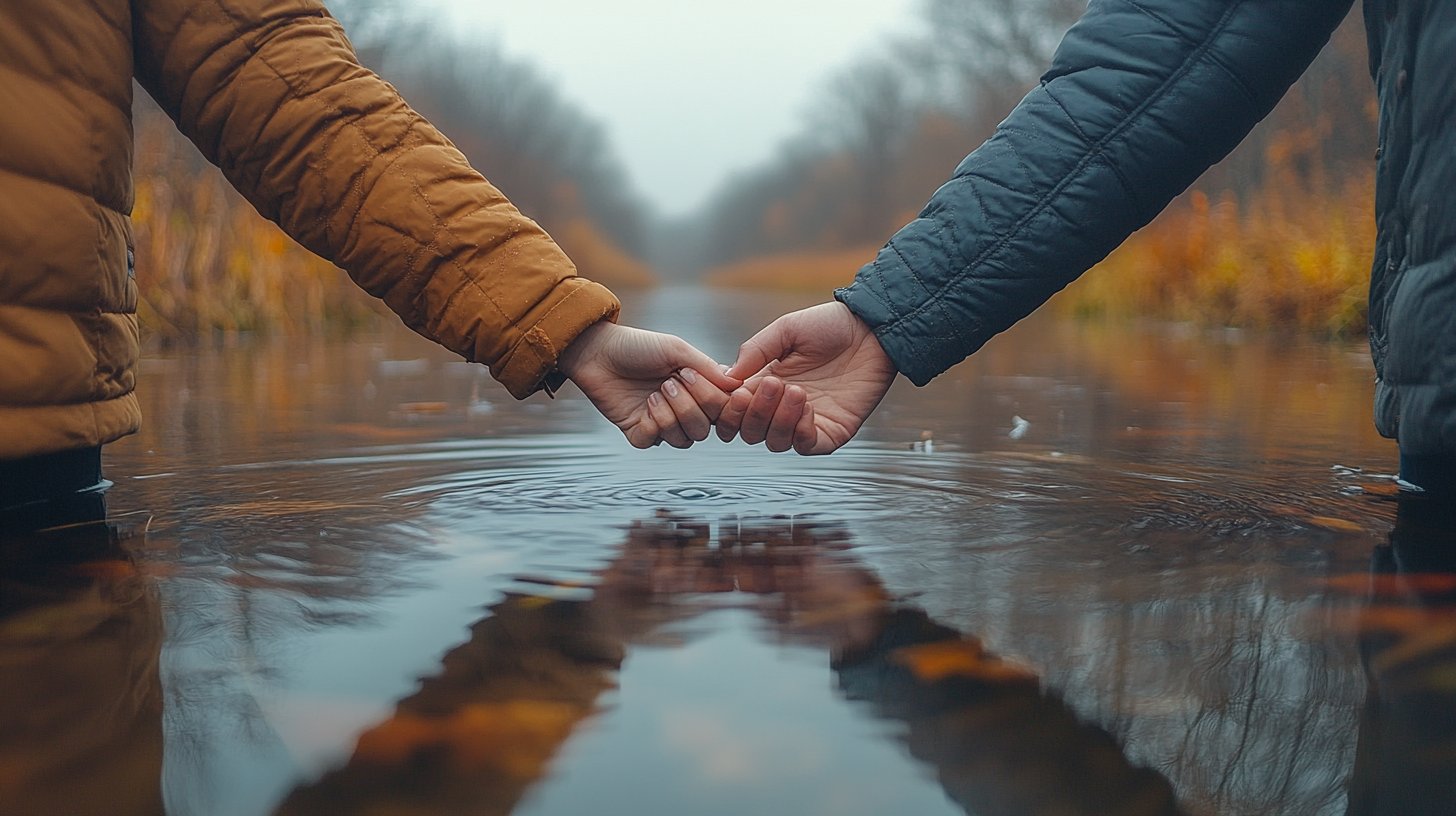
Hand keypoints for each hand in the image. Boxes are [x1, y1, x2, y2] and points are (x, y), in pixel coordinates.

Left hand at [558, 321, 739, 448]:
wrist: (599, 352)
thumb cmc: (639, 346)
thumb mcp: (677, 349)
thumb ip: (708, 368)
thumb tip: (736, 386)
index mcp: (698, 389)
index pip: (723, 409)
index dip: (719, 402)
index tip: (705, 383)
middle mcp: (683, 408)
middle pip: (705, 428)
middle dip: (691, 405)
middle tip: (671, 380)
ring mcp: (662, 422)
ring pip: (684, 439)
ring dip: (672, 415)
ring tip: (656, 391)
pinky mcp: (639, 432)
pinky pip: (655, 441)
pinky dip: (653, 423)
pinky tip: (645, 404)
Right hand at [716, 302, 895, 454]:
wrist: (872, 329)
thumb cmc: (830, 325)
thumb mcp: (785, 329)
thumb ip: (755, 351)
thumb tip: (727, 378)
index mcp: (764, 383)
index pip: (732, 411)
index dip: (728, 408)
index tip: (734, 392)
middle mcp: (781, 407)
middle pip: (749, 432)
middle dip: (754, 413)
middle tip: (773, 385)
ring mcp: (805, 421)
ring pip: (774, 442)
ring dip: (778, 419)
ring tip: (796, 390)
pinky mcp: (831, 431)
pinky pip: (806, 446)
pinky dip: (801, 432)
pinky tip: (808, 407)